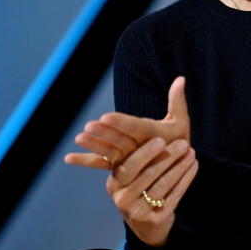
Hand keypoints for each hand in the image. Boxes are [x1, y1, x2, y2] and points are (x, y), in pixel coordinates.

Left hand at [64, 76, 190, 169]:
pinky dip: (85, 161)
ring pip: (110, 153)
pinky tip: (68, 158)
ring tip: (78, 138)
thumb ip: (177, 100)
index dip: (121, 123)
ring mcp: (130, 160)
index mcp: (156, 137)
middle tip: (88, 126)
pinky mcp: (121, 167)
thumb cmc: (178, 140)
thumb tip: (181, 78)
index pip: (137, 128)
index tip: (106, 117)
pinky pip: (102, 165)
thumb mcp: (182, 121)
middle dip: (105, 134)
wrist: (177, 171)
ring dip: (93, 146)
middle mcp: (141, 150)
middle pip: (120, 141)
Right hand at [107, 136, 198, 246]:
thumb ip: (136, 152)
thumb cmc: (140, 188)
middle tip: (184, 143)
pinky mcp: (156, 219)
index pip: (127, 167)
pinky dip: (185, 179)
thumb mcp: (131, 174)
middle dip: (167, 157)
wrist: (147, 225)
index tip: (161, 139)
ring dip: (180, 167)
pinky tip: (194, 166)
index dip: (144, 153)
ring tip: (192, 153)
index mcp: (114, 184)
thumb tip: (153, 120)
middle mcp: (123, 199)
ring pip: (163, 186)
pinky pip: (174, 196)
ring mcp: (138, 212)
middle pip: (147, 176)